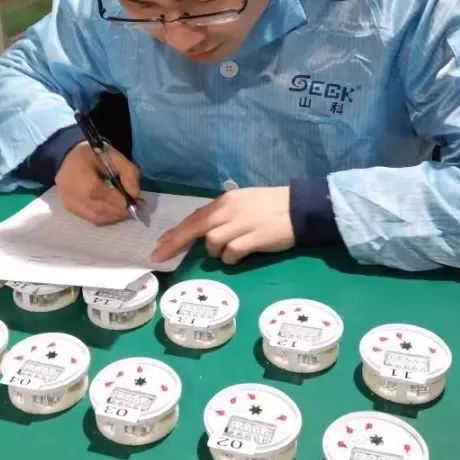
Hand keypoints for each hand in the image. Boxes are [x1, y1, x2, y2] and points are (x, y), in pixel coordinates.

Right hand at [55, 142, 140, 225]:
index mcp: (78, 174)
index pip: (98, 192)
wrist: (69, 156)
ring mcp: (68, 202)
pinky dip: (106, 217)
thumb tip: (135, 195)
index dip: (118, 200)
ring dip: (114, 216)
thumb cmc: (93, 154)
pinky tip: (115, 211)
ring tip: (127, 210)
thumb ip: (128, 172)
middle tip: (136, 207)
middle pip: (97, 209)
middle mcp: (69, 192)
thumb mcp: (114, 155)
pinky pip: (90, 218)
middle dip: (119, 211)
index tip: (137, 202)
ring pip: (94, 217)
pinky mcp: (70, 209)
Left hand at [152, 187, 295, 265]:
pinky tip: (238, 257)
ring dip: (215, 252)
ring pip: (212, 242)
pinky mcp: (254, 238)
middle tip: (160, 256)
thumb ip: (222, 215)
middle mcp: (229, 210)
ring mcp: (241, 224)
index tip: (160, 244)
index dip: (175, 232)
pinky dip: (230, 258)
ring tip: (228, 252)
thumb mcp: (242, 203)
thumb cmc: (271, 206)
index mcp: (225, 201)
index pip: (194, 217)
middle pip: (195, 229)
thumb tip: (203, 231)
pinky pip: (231, 253)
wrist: (300, 207)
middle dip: (175, 244)